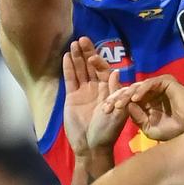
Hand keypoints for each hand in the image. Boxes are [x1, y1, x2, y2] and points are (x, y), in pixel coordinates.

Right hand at [63, 37, 127, 153]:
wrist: (91, 146)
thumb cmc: (107, 131)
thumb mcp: (116, 112)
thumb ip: (115, 92)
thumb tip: (116, 72)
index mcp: (110, 90)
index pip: (104, 70)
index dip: (99, 61)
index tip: (94, 54)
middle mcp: (97, 88)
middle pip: (91, 66)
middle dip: (88, 52)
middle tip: (82, 38)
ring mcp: (84, 91)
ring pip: (80, 70)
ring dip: (77, 57)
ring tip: (74, 43)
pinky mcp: (72, 97)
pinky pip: (70, 79)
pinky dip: (68, 68)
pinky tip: (66, 56)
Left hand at [103, 75, 183, 139]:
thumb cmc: (173, 130)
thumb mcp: (149, 128)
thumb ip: (137, 118)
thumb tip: (127, 107)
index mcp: (146, 101)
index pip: (127, 99)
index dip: (116, 103)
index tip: (105, 111)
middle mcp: (150, 92)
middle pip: (129, 90)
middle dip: (117, 98)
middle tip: (107, 106)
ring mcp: (158, 86)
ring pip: (137, 86)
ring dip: (127, 95)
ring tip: (119, 104)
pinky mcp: (166, 81)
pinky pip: (150, 83)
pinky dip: (142, 90)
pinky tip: (135, 99)